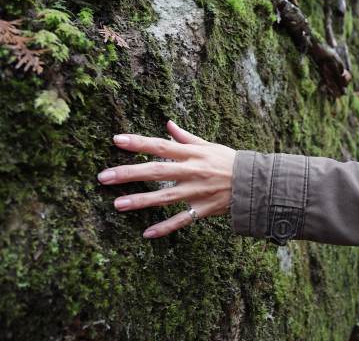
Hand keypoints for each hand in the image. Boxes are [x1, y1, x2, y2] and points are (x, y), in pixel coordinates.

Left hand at [97, 120, 235, 238]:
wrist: (254, 183)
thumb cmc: (229, 161)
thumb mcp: (209, 145)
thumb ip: (186, 138)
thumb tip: (168, 124)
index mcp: (193, 154)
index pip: (160, 146)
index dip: (139, 143)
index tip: (116, 140)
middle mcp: (192, 171)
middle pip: (156, 171)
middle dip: (129, 173)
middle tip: (104, 176)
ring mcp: (197, 191)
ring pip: (164, 197)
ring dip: (140, 201)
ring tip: (117, 204)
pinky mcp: (203, 209)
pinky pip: (181, 220)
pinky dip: (165, 227)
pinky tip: (147, 233)